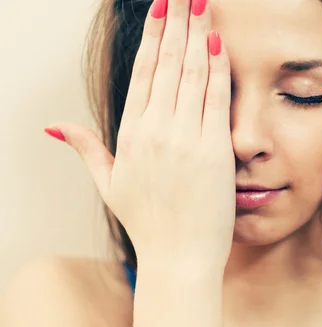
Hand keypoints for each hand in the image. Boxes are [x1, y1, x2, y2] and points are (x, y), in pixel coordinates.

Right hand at [44, 0, 234, 267]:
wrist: (179, 257)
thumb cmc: (148, 223)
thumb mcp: (109, 184)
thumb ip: (85, 149)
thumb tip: (54, 127)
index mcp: (130, 134)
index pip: (142, 72)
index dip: (154, 35)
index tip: (161, 8)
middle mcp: (155, 130)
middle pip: (168, 63)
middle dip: (178, 22)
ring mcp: (185, 138)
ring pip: (191, 73)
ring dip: (199, 34)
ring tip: (204, 4)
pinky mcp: (213, 149)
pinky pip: (215, 98)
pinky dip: (218, 68)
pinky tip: (219, 41)